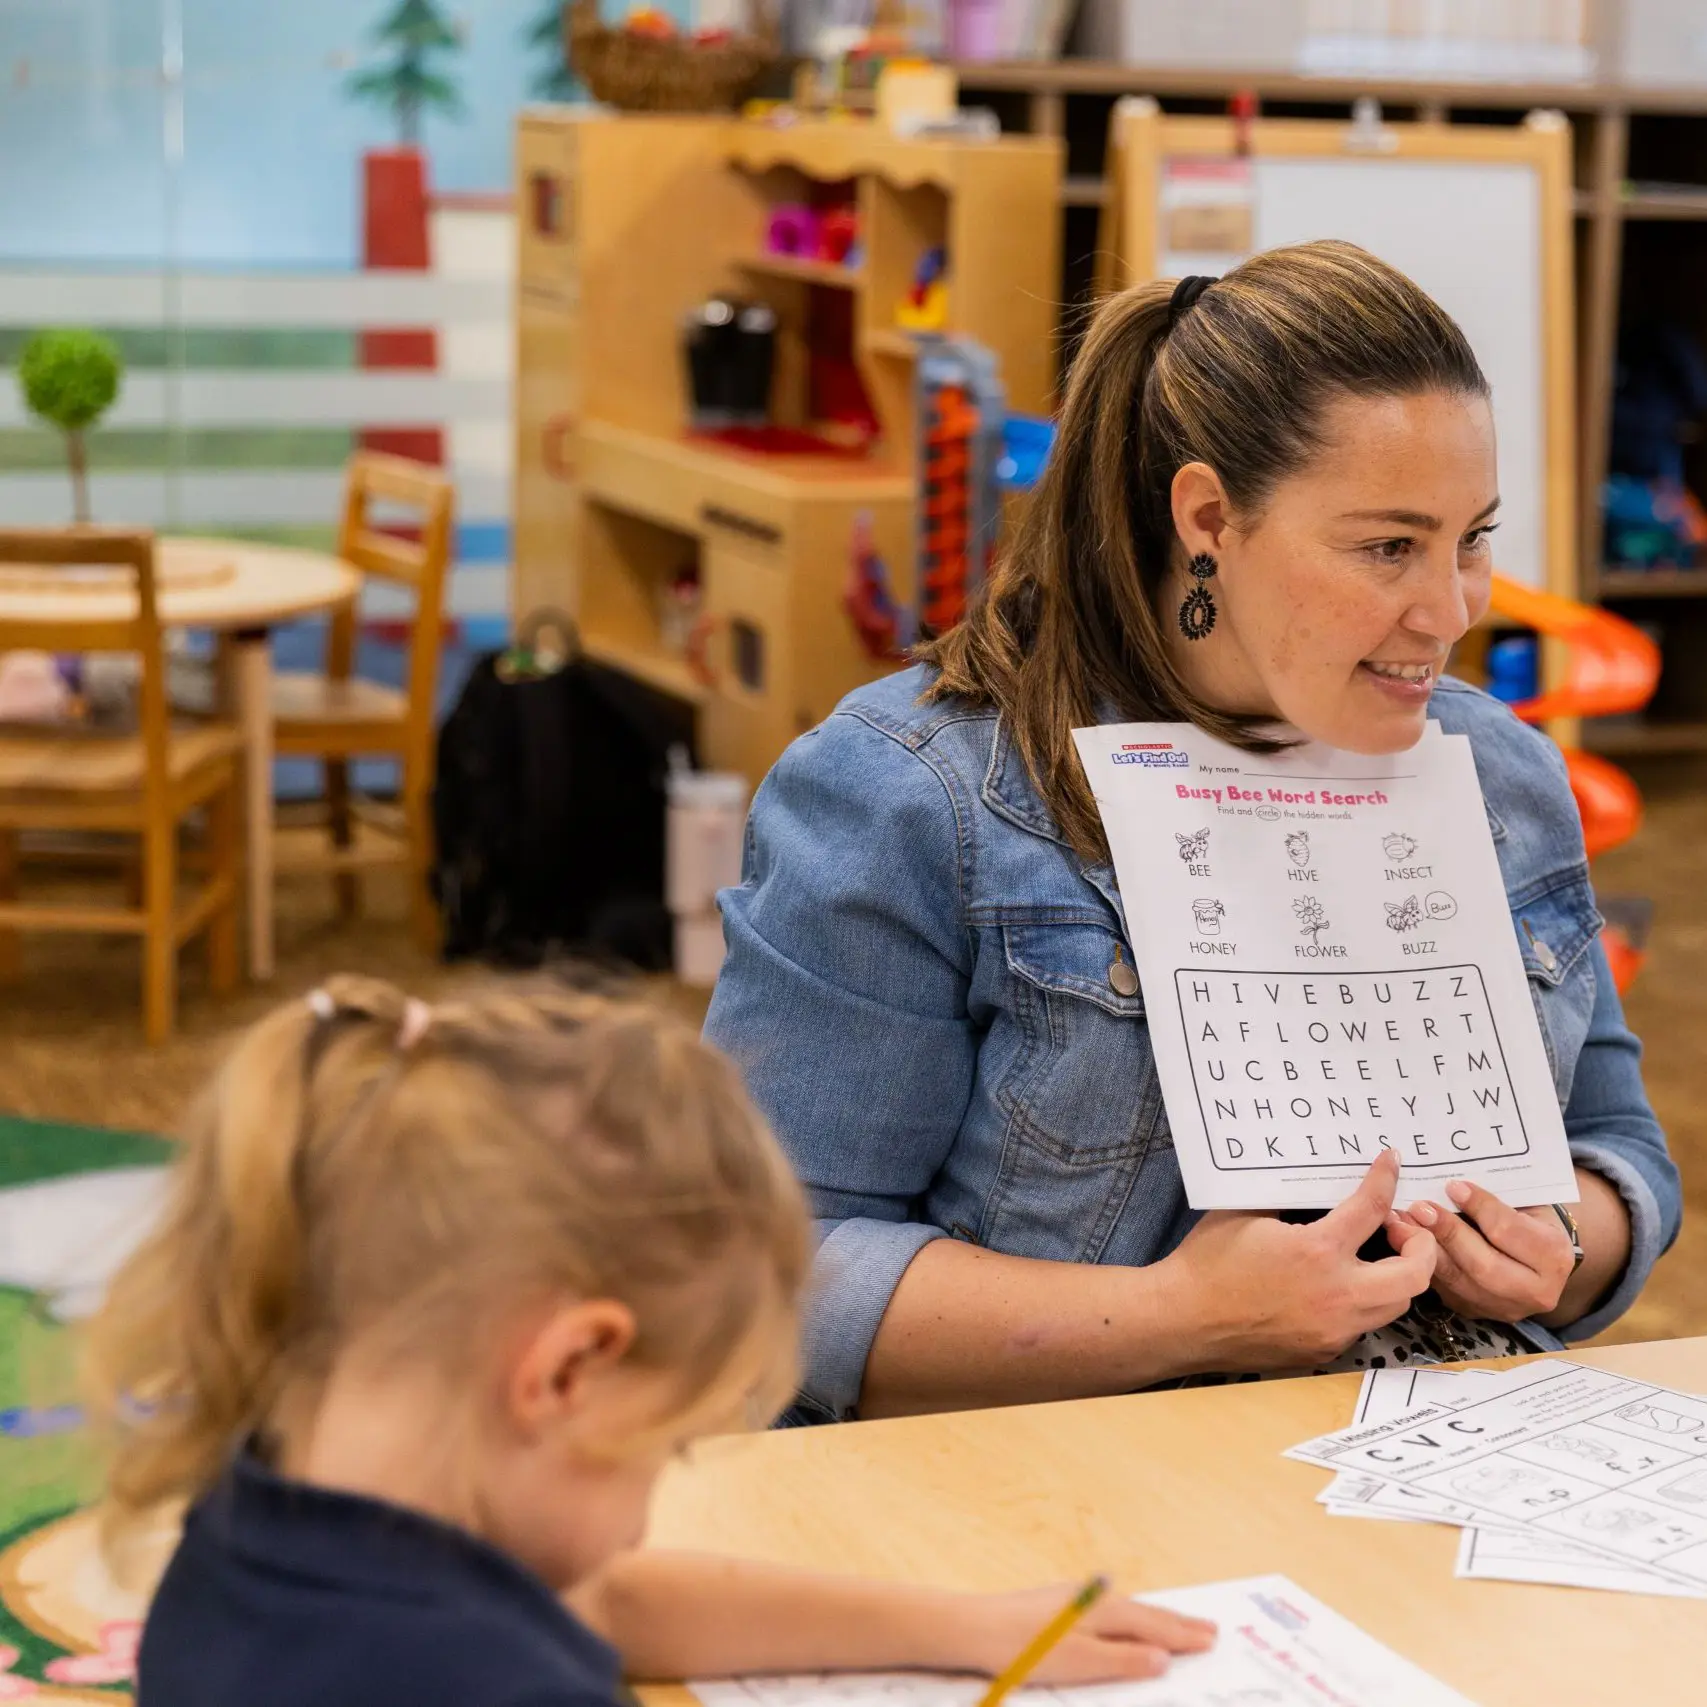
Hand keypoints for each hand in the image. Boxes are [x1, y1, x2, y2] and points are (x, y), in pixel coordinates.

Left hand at [962, 1585, 1214, 1683]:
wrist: (975, 1627)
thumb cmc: (1026, 1648)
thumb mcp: (1080, 1663)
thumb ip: (1123, 1661)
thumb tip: (1163, 1658)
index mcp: (1103, 1611)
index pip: (1153, 1625)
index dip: (1183, 1635)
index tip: (1213, 1639)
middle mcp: (1092, 1600)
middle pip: (1144, 1613)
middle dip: (1176, 1623)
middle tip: (1209, 1628)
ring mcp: (1074, 1600)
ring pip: (1127, 1610)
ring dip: (1154, 1619)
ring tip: (1176, 1624)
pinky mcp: (1057, 1606)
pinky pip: (1108, 1612)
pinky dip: (1130, 1619)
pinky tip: (1125, 1623)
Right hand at [1165, 1149, 1437, 1371]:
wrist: (1182, 1320)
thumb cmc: (1207, 1261)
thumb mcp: (1246, 1213)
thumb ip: (1289, 1199)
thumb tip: (1315, 1182)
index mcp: (1317, 1251)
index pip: (1371, 1209)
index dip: (1386, 1179)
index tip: (1392, 1162)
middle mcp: (1337, 1295)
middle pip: (1414, 1275)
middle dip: (1422, 1245)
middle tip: (1398, 1226)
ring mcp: (1334, 1330)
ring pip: (1394, 1304)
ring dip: (1396, 1276)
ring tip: (1374, 1257)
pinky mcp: (1324, 1351)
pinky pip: (1361, 1324)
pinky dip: (1361, 1301)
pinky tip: (1335, 1287)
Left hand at [1388, 1180, 1573, 1322]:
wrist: (1535, 1256)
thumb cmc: (1528, 1218)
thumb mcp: (1527, 1203)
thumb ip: (1497, 1196)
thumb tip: (1451, 1182)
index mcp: (1554, 1257)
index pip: (1510, 1232)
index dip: (1480, 1208)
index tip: (1452, 1185)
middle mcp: (1534, 1292)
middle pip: (1484, 1265)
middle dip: (1448, 1234)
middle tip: (1419, 1207)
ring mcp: (1503, 1308)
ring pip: (1458, 1281)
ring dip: (1424, 1250)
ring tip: (1400, 1221)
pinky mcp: (1475, 1311)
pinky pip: (1443, 1288)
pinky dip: (1420, 1262)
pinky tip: (1402, 1240)